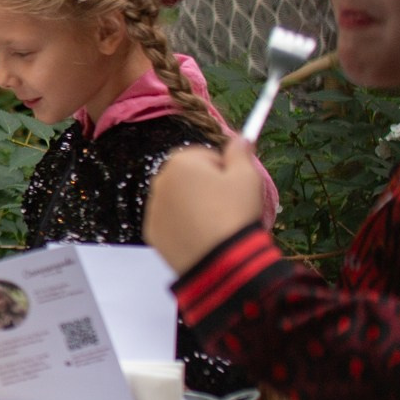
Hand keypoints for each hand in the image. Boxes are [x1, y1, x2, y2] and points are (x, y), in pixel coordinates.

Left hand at [143, 140, 270, 272]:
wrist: (220, 261)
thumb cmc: (234, 213)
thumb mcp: (247, 176)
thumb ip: (240, 152)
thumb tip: (239, 138)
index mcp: (180, 162)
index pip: (206, 156)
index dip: (224, 170)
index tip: (234, 187)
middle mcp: (160, 182)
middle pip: (189, 177)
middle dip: (207, 187)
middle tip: (226, 206)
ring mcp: (152, 209)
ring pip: (179, 200)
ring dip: (194, 206)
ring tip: (215, 224)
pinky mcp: (152, 233)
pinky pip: (170, 222)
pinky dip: (183, 226)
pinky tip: (201, 237)